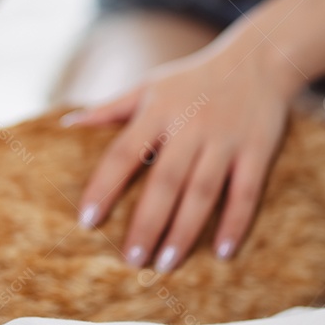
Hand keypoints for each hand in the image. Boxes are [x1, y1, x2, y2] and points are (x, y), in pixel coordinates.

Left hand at [62, 32, 303, 271]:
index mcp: (157, 111)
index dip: (104, 187)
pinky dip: (235, 223)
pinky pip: (246, 192)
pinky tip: (223, 253)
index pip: (123, 154)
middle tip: (131, 260)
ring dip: (184, 231)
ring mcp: (225, 140)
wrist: (258, 60)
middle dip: (146, 223)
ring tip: (165, 264)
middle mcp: (190, 126)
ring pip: (202, 193)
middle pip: (164, 182)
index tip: (87, 220)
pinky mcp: (257, 150)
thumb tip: (66, 124)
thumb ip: (110, 108)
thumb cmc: (192, 79)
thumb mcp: (149, 86)